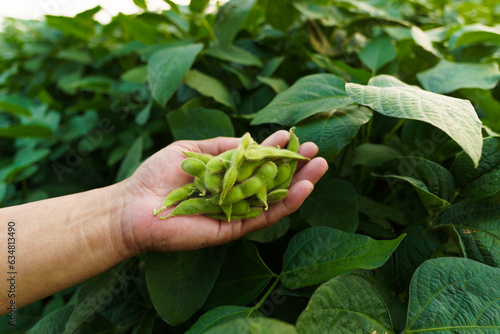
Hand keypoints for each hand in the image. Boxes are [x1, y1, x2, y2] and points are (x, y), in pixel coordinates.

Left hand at [117, 131, 327, 253]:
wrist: (134, 205)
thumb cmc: (158, 175)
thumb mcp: (192, 149)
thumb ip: (222, 147)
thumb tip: (251, 142)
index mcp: (225, 176)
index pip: (257, 163)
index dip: (275, 149)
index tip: (291, 135)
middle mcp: (234, 195)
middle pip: (272, 181)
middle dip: (295, 166)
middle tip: (317, 151)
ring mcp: (235, 213)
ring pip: (274, 200)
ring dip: (300, 185)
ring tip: (320, 166)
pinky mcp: (232, 230)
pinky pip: (263, 217)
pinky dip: (285, 204)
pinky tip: (303, 189)